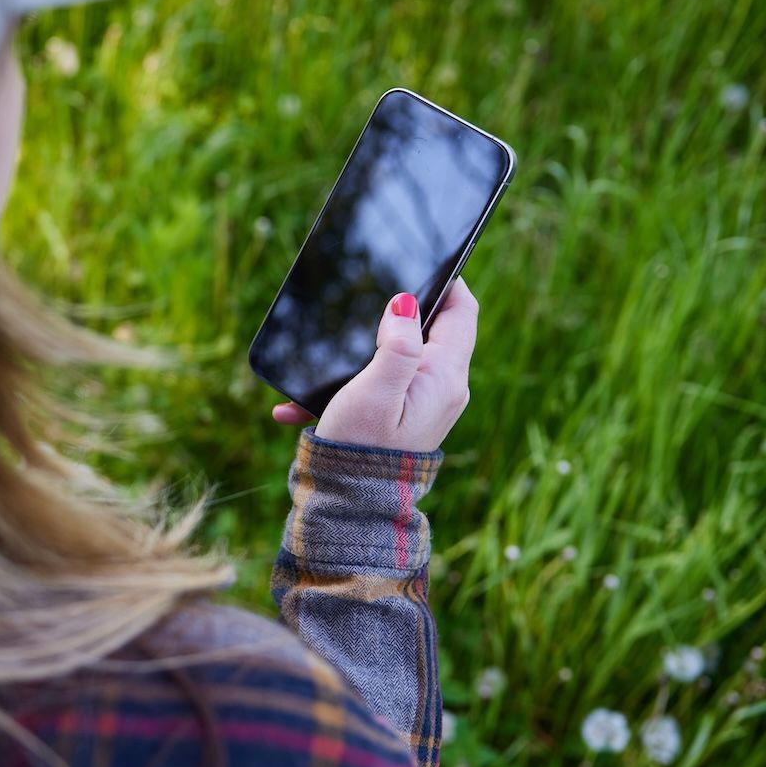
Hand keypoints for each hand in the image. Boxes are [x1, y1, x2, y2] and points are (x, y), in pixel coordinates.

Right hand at [270, 277, 478, 453]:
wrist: (350, 507)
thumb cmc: (361, 447)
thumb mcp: (375, 391)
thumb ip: (397, 344)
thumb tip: (408, 302)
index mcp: (445, 377)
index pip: (462, 310)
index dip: (446, 279)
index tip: (418, 259)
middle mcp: (444, 388)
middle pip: (434, 328)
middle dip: (399, 311)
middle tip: (364, 300)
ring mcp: (426, 403)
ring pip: (403, 355)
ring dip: (364, 352)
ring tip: (327, 359)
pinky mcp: (404, 417)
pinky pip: (381, 386)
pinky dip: (349, 386)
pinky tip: (303, 403)